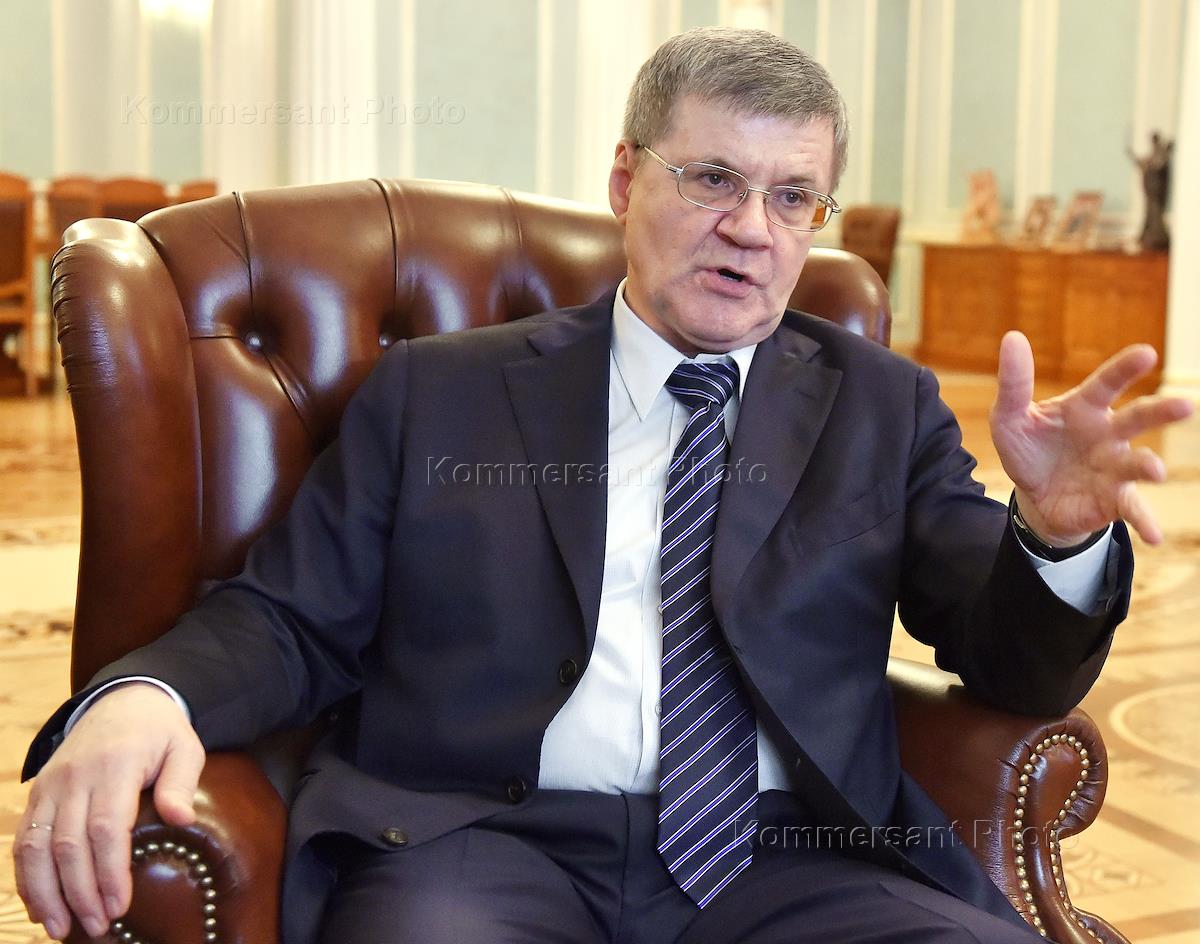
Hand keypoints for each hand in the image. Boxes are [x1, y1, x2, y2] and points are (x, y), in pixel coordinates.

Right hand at [13, 683, 204, 940]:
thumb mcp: (185, 746)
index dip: (109, 871)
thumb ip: (181, 782)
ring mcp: (51, 785)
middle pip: (68, 844)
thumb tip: (181, 820)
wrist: (124, 700)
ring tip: (61, 928)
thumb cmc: (161, 731)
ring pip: (35, 846)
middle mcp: (76, 777)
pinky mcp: (38, 793)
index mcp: (116, 764)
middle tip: (98, 926)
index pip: (106, 827)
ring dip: (45, 892)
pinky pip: (23, 840)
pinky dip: (27, 877)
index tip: (120, 905)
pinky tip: (40, 905)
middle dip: (80, 892)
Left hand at [990, 331, 1193, 545]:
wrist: (1033, 496)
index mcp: (1085, 408)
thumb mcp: (1009, 417)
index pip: (1107, 383)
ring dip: (1149, 466)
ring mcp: (1115, 467)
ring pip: (1139, 464)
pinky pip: (1133, 509)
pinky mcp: (1113, 499)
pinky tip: (1153, 537)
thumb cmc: (1029, 448)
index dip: (1125, 369)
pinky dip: (1145, 522)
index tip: (1147, 354)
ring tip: (1155, 471)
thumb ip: (1014, 383)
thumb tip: (1013, 337)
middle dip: (1161, 411)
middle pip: (1138, 419)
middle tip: (1185, 404)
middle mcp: (1109, 434)